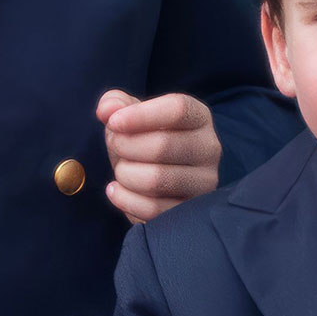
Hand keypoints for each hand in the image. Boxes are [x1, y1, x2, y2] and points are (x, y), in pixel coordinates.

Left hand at [96, 89, 221, 223]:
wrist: (159, 178)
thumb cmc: (145, 140)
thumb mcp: (132, 116)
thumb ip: (117, 105)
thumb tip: (107, 109)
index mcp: (199, 117)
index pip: (177, 109)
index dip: (140, 115)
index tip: (113, 122)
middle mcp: (209, 148)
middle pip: (162, 145)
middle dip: (125, 146)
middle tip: (115, 145)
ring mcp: (203, 182)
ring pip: (156, 179)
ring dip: (125, 174)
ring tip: (121, 170)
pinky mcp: (189, 211)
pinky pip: (152, 209)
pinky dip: (125, 200)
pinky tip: (116, 190)